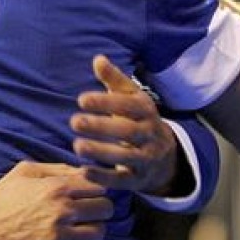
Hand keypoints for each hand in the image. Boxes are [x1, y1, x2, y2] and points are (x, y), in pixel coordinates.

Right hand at [0, 161, 111, 239]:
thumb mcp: (20, 173)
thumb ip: (54, 168)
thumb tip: (80, 169)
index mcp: (54, 187)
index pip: (98, 184)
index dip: (96, 188)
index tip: (89, 192)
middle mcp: (62, 211)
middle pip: (106, 207)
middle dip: (99, 208)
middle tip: (87, 210)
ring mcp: (61, 236)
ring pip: (101, 231)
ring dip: (92, 228)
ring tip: (78, 227)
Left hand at [70, 55, 176, 194]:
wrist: (166, 155)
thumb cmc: (137, 118)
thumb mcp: (130, 97)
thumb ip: (114, 79)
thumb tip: (98, 59)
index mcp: (146, 111)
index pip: (128, 105)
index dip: (106, 102)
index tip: (81, 99)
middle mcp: (149, 134)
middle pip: (128, 131)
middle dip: (101, 127)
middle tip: (74, 122)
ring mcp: (146, 158)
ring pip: (126, 157)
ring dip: (101, 152)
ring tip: (77, 146)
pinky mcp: (139, 179)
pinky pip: (123, 180)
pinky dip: (105, 178)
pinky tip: (84, 172)